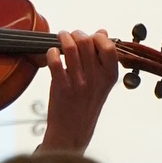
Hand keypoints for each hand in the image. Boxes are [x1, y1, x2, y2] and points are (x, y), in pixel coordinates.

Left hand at [39, 29, 118, 153]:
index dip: (98, 37)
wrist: (73, 130)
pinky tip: (52, 53)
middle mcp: (96, 79)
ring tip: (61, 37)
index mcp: (109, 76)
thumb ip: (103, 57)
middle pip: (87, 42)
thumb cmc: (86, 104)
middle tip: (71, 35)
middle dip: (77, 34)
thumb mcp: (101, 82)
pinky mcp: (61, 87)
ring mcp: (79, 83)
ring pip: (71, 48)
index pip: (109, 48)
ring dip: (63, 38)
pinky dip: (51, 52)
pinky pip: (55, 62)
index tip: (91, 37)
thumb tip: (102, 32)